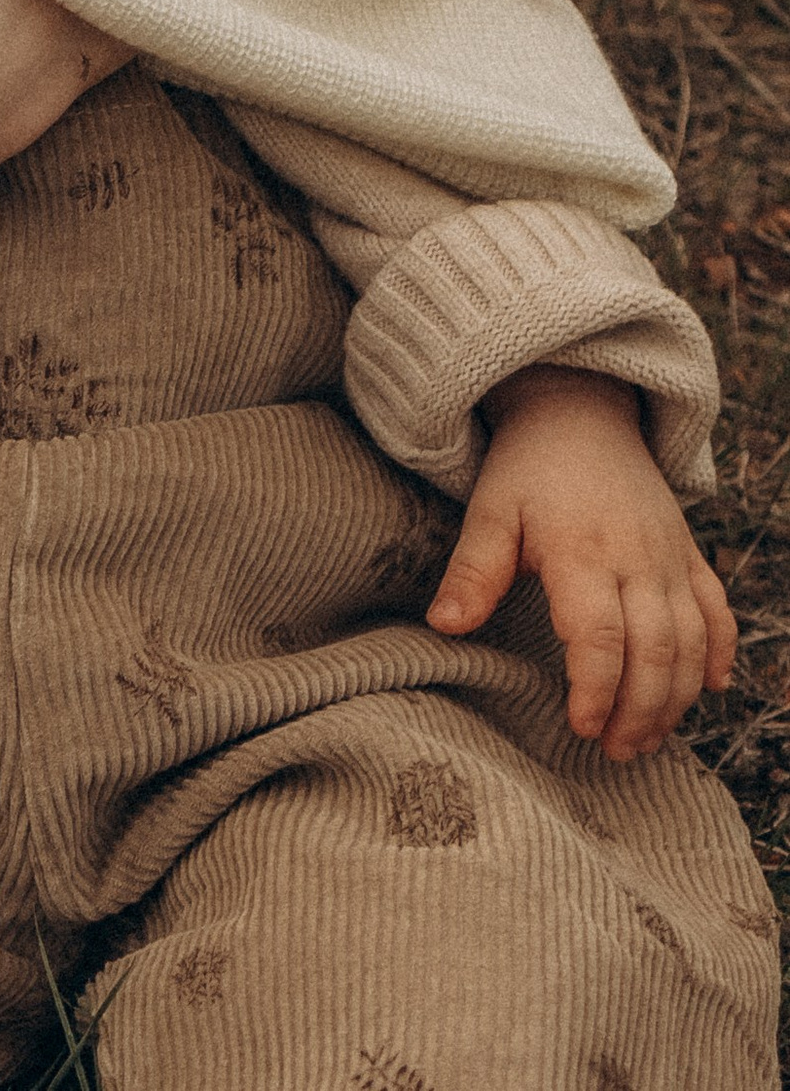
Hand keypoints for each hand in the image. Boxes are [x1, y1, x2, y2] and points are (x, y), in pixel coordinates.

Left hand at [429, 365, 733, 757]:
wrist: (580, 410)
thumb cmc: (528, 467)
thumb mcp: (490, 510)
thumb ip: (473, 571)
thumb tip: (442, 627)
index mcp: (581, 551)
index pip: (600, 637)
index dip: (596, 690)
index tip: (581, 727)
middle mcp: (636, 558)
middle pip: (654, 651)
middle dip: (640, 711)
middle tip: (617, 752)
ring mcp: (669, 556)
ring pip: (691, 641)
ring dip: (677, 697)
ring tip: (648, 738)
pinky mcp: (688, 552)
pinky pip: (717, 609)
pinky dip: (719, 652)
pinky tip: (709, 688)